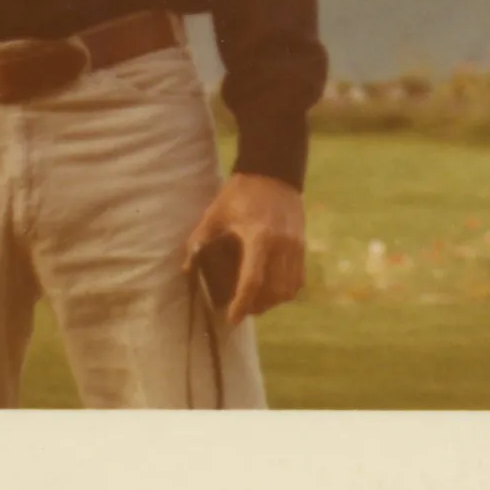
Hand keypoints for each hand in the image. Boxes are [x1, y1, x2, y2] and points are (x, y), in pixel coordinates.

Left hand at [178, 172, 305, 324]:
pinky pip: (298, 279)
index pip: (253, 281)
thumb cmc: (241, 192)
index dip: (242, 304)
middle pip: (274, 291)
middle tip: (240, 310)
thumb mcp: (216, 213)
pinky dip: (285, 290)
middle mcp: (282, 245)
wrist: (274, 171)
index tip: (231, 318)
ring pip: (289, 289)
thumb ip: (200, 240)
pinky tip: (271, 288)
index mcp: (259, 237)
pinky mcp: (302, 245)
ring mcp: (296, 246)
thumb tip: (187, 268)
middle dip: (256, 307)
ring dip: (272, 301)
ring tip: (255, 301)